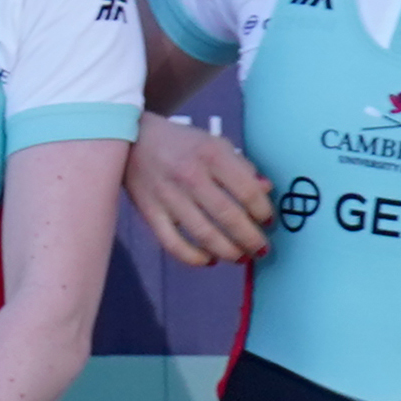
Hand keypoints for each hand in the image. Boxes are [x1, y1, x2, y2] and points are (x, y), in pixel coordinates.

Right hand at [125, 116, 272, 266]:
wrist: (132, 140)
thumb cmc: (182, 144)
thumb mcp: (216, 144)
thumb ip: (242, 166)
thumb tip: (266, 190)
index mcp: (212, 155)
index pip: (247, 192)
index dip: (264, 212)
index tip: (268, 221)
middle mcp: (191, 176)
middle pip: (229, 217)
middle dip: (251, 239)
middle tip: (261, 250)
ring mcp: (168, 196)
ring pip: (204, 234)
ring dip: (229, 252)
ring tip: (241, 257)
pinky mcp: (150, 212)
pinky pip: (172, 243)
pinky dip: (193, 257)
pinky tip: (209, 259)